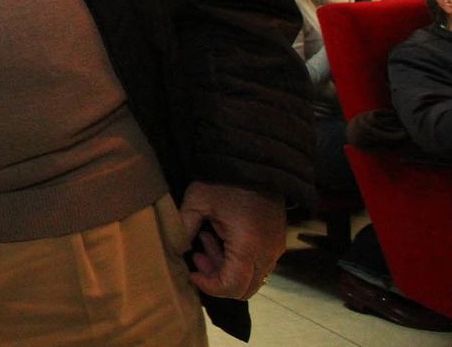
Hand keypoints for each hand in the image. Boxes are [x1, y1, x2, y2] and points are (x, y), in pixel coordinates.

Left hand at [178, 181, 285, 298]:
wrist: (254, 161)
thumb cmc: (224, 180)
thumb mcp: (197, 202)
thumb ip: (185, 229)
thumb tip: (176, 250)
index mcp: (248, 246)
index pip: (232, 287)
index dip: (209, 286)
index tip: (192, 272)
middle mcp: (267, 253)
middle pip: (245, 289)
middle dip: (218, 279)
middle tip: (198, 257)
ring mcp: (275, 248)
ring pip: (252, 277)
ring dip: (227, 268)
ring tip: (206, 240)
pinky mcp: (276, 242)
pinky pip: (258, 264)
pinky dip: (239, 260)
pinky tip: (220, 237)